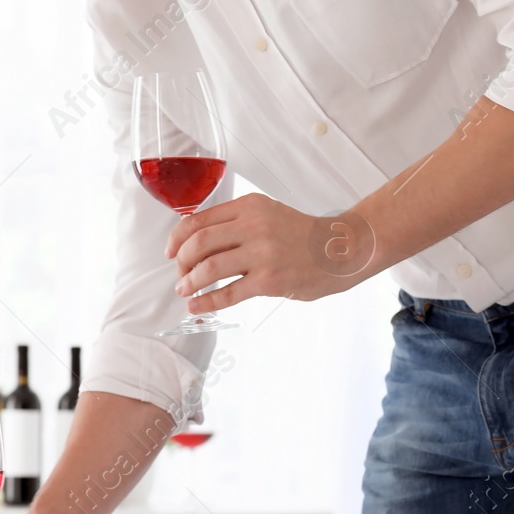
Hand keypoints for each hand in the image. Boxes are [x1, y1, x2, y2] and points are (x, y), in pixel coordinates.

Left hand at [165, 193, 379, 313]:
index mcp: (249, 207)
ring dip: (190, 282)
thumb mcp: (267, 214)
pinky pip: (228, 293)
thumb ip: (235, 223)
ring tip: (185, 290)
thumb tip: (195, 242)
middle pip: (198, 243)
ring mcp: (263, 253)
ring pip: (209, 268)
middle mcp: (254, 226)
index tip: (170, 253)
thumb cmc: (301, 235)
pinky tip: (197, 306)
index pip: (198, 220)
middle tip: (180, 274)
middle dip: (181, 262)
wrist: (343, 250)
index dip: (176, 239)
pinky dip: (207, 301)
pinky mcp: (270, 280)